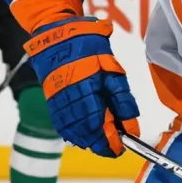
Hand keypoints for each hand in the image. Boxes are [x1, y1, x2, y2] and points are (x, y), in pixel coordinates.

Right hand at [24, 16, 140, 156]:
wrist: (58, 32)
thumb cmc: (90, 47)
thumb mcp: (113, 70)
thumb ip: (122, 99)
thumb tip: (131, 127)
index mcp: (88, 87)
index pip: (99, 123)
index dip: (109, 140)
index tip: (119, 149)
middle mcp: (70, 96)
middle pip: (85, 130)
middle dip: (100, 144)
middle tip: (112, 150)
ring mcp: (57, 97)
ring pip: (72, 129)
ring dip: (87, 141)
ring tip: (99, 145)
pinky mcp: (50, 97)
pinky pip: (60, 122)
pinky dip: (71, 133)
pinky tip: (80, 138)